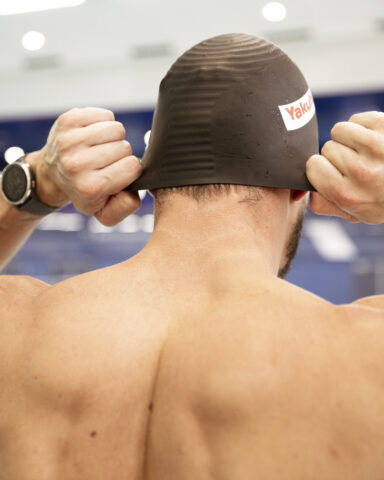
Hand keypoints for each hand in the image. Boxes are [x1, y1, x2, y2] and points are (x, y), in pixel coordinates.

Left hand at [28, 107, 142, 225]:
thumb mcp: (105, 211)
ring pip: (117, 129)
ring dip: (114, 138)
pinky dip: (105, 124)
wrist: (52, 173)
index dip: (130, 170)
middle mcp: (77, 165)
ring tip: (101, 148)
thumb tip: (133, 192)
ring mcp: (70, 140)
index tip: (117, 174)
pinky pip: (106, 115)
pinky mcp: (68, 121)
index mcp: (90, 187)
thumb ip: (126, 207)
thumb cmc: (86, 191)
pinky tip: (94, 136)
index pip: (133, 167)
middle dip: (121, 154)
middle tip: (106, 162)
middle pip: (125, 147)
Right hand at [306, 111, 383, 223]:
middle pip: (326, 148)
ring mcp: (376, 146)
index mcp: (348, 195)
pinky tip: (377, 141)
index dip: (322, 168)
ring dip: (349, 138)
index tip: (335, 174)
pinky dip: (363, 127)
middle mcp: (362, 172)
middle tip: (360, 166)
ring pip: (339, 130)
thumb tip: (299, 190)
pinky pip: (356, 119)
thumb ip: (324, 204)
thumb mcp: (357, 214)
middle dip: (338, 155)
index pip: (312, 166)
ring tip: (367, 152)